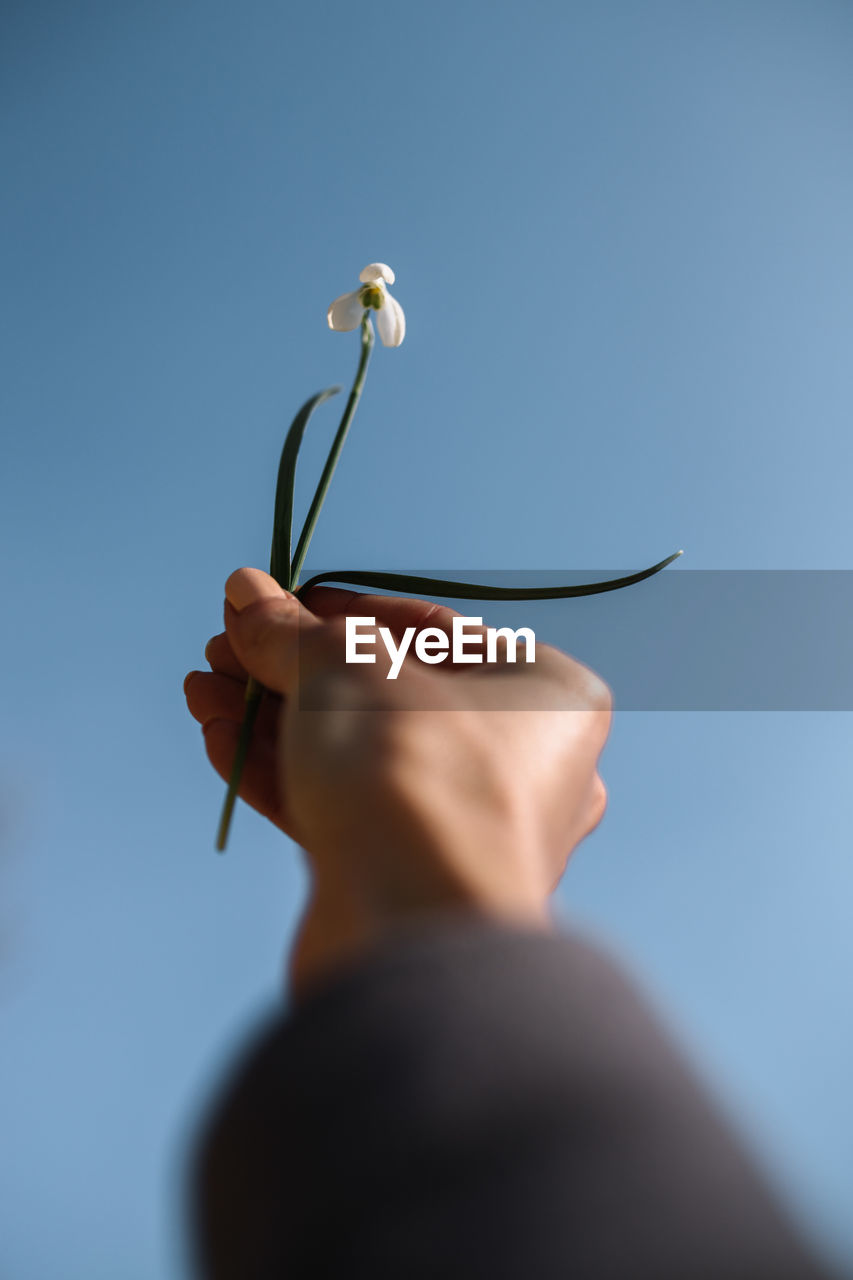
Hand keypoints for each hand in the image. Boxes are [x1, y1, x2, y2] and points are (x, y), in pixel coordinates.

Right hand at [185, 568, 610, 994]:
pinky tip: (221, 742)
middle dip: (293, 671)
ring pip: (361, 756)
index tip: (270, 603)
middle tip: (223, 652)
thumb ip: (291, 632)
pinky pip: (350, 810)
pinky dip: (286, 775)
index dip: (337, 612)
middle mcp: (526, 764)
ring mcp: (472, 829)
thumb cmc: (414, 770)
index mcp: (547, 694)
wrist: (412, 927)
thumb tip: (244, 592)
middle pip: (387, 696)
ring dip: (276, 721)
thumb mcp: (343, 671)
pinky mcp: (417, 880)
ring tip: (203, 692)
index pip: (430, 632)